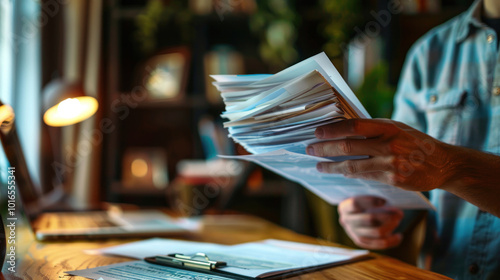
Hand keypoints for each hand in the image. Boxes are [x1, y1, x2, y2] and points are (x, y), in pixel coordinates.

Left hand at [306, 119, 452, 191]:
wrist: (444, 164)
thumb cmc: (416, 142)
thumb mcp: (397, 128)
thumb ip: (374, 128)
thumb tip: (343, 128)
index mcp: (388, 127)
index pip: (353, 125)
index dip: (332, 129)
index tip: (317, 132)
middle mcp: (389, 144)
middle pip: (347, 146)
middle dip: (324, 148)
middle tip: (310, 149)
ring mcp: (391, 163)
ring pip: (352, 166)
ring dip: (331, 166)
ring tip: (319, 166)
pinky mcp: (393, 180)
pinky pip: (364, 177)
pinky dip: (349, 174)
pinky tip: (339, 172)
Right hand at [338, 196, 403, 249]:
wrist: (357, 213)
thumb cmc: (364, 201)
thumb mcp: (363, 195)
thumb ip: (373, 196)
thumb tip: (390, 196)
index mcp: (344, 207)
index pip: (355, 204)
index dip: (370, 202)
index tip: (385, 201)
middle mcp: (346, 220)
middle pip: (368, 220)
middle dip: (387, 216)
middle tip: (399, 213)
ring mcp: (353, 233)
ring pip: (375, 233)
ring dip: (391, 227)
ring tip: (398, 221)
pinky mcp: (361, 241)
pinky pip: (378, 244)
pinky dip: (391, 241)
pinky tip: (399, 236)